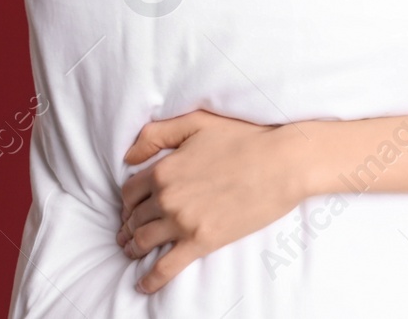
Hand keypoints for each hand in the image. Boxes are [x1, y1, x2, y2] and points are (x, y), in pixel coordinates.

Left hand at [117, 109, 305, 293]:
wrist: (281, 163)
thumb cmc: (243, 138)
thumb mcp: (196, 123)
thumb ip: (157, 134)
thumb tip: (127, 156)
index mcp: (163, 169)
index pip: (129, 192)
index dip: (127, 202)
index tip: (131, 208)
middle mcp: (167, 197)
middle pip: (134, 218)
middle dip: (128, 227)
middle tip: (129, 233)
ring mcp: (183, 222)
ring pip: (143, 242)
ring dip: (134, 249)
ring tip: (134, 253)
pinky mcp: (202, 241)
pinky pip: (165, 268)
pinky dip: (150, 280)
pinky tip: (143, 285)